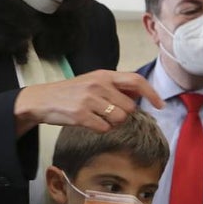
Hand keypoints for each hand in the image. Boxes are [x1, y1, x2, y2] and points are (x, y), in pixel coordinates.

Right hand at [14, 69, 163, 134]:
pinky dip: (100, 129)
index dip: (151, 93)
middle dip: (123, 114)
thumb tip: (138, 96)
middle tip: (108, 113)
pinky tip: (89, 122)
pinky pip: (104, 128)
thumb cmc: (71, 92)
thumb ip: (115, 87)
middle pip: (129, 107)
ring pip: (119, 119)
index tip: (160, 104)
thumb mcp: (93, 82)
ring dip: (112, 123)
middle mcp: (99, 84)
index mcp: (104, 75)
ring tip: (97, 117)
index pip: (136, 80)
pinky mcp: (81, 115)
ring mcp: (90, 99)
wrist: (42, 100)